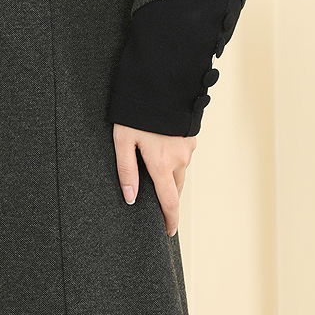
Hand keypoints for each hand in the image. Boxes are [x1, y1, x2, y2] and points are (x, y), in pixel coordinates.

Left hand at [112, 122, 196, 236]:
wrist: (160, 83)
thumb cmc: (136, 111)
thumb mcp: (123, 140)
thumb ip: (126, 171)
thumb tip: (130, 198)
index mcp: (161, 164)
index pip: (169, 202)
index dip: (170, 220)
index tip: (170, 232)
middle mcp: (179, 159)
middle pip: (175, 188)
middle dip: (167, 198)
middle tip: (156, 204)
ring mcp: (187, 147)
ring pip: (180, 171)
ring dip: (170, 176)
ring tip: (154, 172)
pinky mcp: (191, 135)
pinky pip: (183, 155)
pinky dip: (175, 159)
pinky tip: (162, 149)